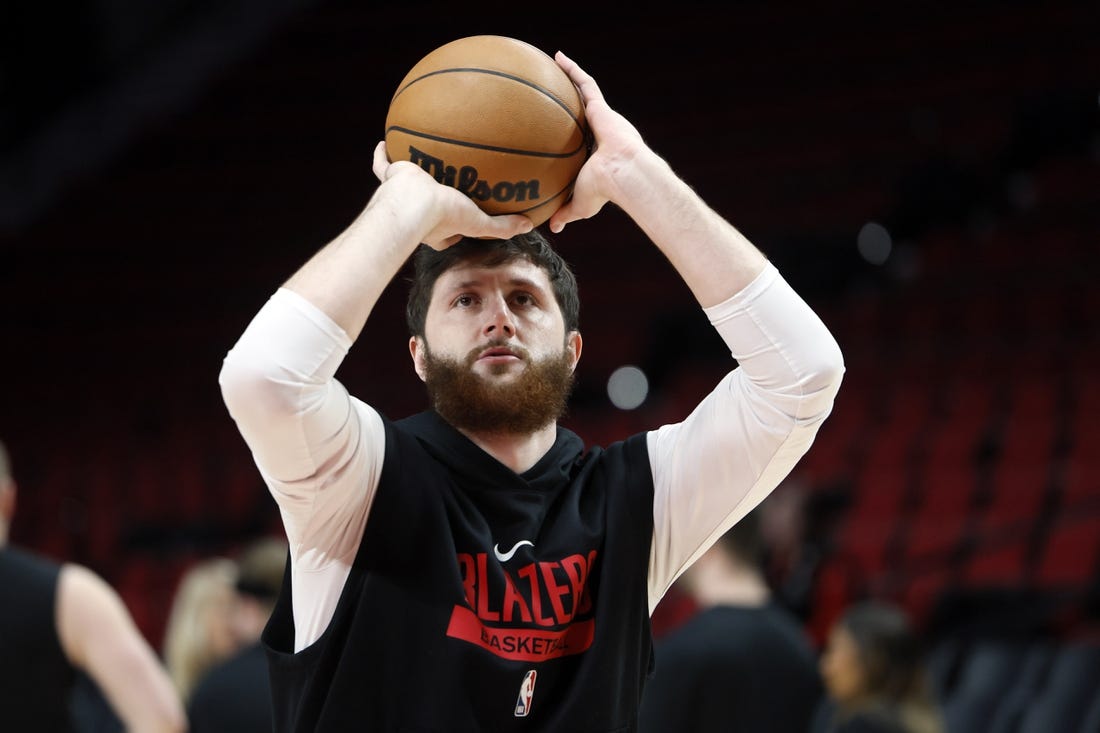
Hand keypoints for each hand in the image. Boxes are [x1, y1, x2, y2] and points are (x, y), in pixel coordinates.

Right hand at [371, 141, 532, 248]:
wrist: (413, 203)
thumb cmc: (445, 216)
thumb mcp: (479, 223)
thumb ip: (502, 227)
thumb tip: (529, 225)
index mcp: (437, 228)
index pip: (448, 236)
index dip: (456, 233)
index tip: (465, 222)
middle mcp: (418, 214)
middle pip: (427, 208)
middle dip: (434, 202)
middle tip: (444, 191)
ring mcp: (403, 196)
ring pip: (405, 186)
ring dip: (411, 177)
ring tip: (419, 162)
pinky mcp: (392, 178)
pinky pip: (383, 166)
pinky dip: (382, 156)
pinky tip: (385, 142)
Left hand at [548, 52, 648, 233]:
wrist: (623, 175)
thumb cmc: (605, 191)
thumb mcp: (579, 204)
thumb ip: (565, 212)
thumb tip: (553, 226)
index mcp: (596, 152)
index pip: (581, 139)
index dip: (572, 132)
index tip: (560, 128)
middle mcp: (600, 131)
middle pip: (583, 111)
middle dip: (572, 101)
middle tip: (556, 92)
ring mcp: (603, 117)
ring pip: (584, 93)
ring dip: (570, 77)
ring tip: (554, 63)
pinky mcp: (602, 108)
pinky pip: (585, 83)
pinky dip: (573, 70)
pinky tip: (558, 57)